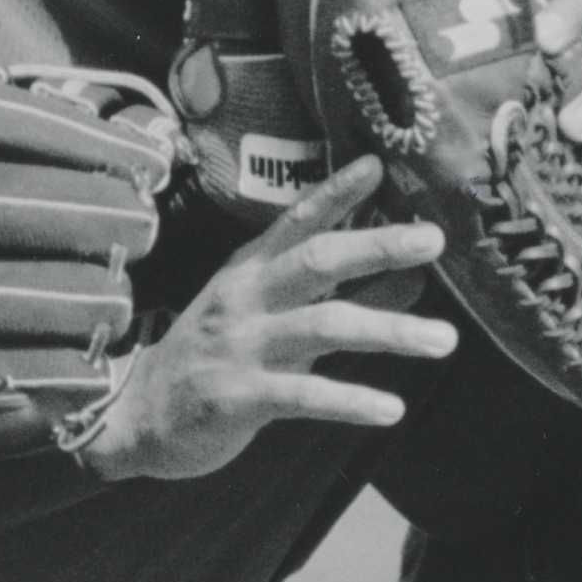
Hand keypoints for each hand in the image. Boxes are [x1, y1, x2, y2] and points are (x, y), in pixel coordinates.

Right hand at [78, 156, 456, 481]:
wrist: (136, 415)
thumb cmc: (216, 354)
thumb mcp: (264, 312)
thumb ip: (328, 295)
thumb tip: (409, 279)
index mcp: (251, 269)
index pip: (297, 220)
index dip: (337, 191)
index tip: (379, 165)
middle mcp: (247, 298)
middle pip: (318, 261)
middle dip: (379, 246)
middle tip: (435, 239)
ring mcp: (242, 346)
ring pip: (325, 327)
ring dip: (390, 331)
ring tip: (444, 339)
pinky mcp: (239, 398)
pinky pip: (304, 395)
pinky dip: (350, 400)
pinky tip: (391, 409)